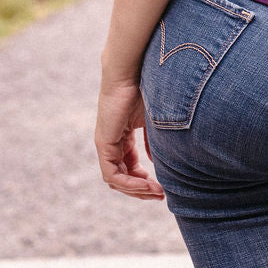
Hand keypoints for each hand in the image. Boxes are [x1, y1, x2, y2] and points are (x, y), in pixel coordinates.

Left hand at [95, 79, 164, 200]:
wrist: (131, 71)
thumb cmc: (145, 88)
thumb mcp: (153, 121)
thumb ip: (152, 142)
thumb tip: (156, 161)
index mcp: (121, 137)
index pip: (129, 167)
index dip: (145, 180)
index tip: (163, 187)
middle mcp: (110, 144)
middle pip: (122, 177)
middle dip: (142, 189)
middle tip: (161, 195)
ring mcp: (105, 145)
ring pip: (116, 179)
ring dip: (137, 190)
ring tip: (157, 192)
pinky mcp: (103, 144)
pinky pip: (112, 174)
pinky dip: (129, 183)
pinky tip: (147, 184)